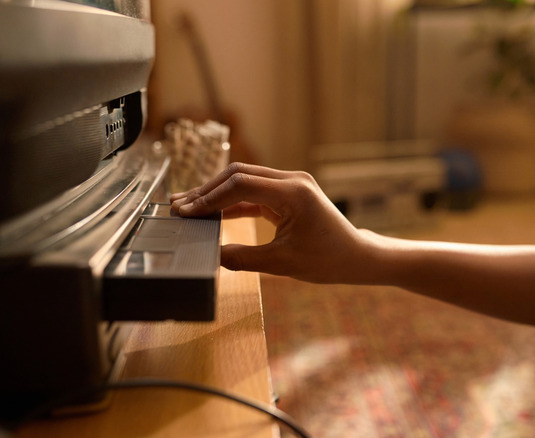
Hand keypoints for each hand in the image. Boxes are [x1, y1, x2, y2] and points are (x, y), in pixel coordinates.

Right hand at [170, 163, 379, 282]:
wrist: (356, 257)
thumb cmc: (327, 260)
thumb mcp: (281, 264)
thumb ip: (243, 258)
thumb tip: (211, 255)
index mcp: (293, 193)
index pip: (240, 185)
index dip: (209, 198)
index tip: (186, 212)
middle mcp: (292, 181)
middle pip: (238, 175)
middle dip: (207, 191)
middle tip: (179, 206)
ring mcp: (291, 184)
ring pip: (244, 180)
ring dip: (216, 193)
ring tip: (188, 206)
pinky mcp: (288, 193)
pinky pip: (253, 192)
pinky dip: (232, 202)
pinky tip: (210, 213)